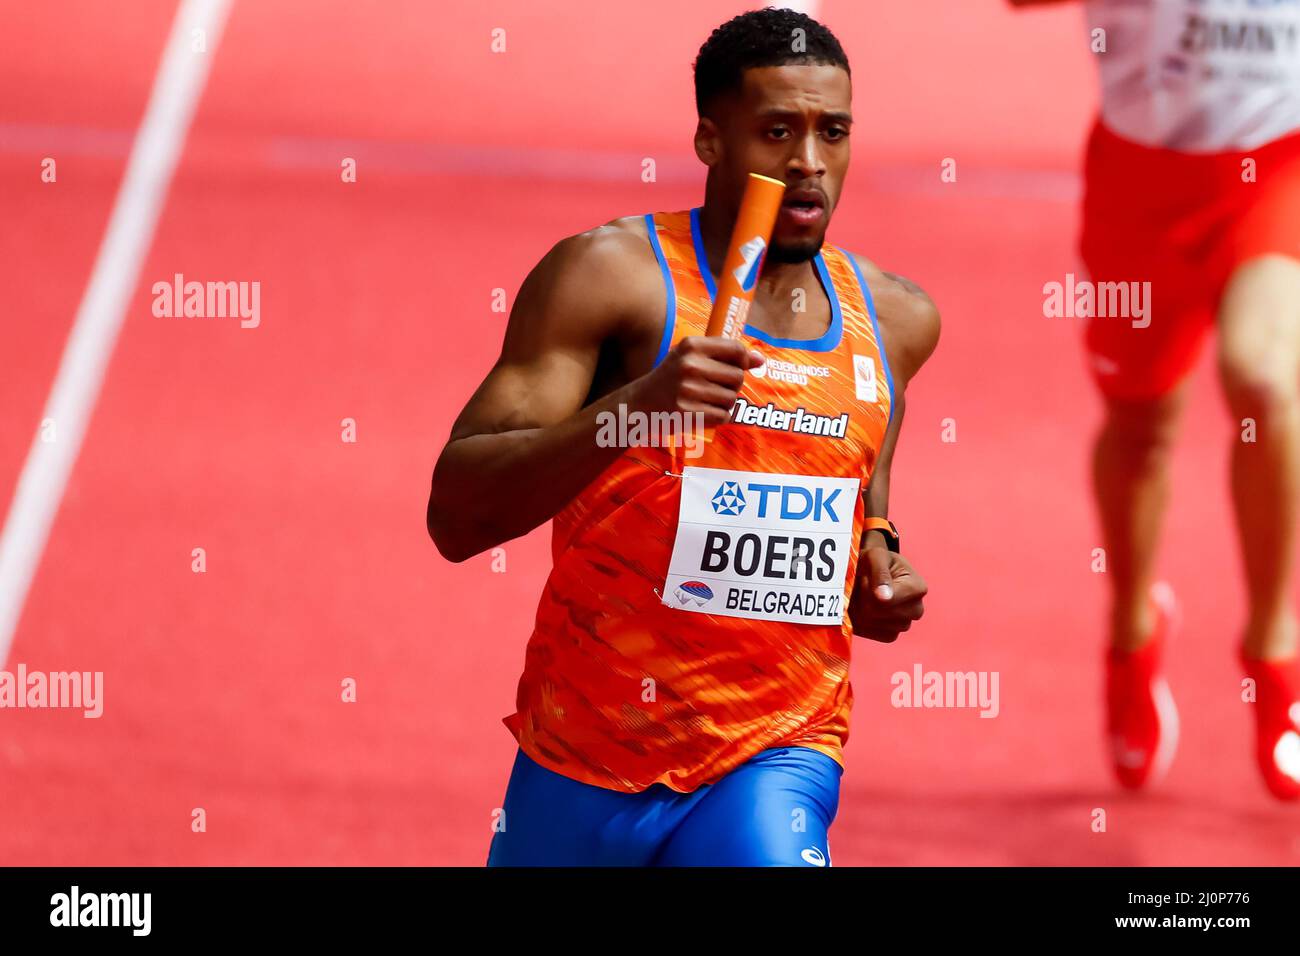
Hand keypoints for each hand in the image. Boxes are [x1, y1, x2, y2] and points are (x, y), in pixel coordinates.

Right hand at [629, 336, 763, 426]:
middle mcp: (690, 365)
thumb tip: (760, 360)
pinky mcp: (688, 412)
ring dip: (724, 403)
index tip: (737, 368)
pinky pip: (722, 416)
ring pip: (731, 399)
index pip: (736, 350)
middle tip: (715, 388)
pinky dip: (718, 417)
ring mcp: (689, 390)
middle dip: (732, 386)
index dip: (744, 361)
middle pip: (738, 377)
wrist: (640, 404)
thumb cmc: (670, 379)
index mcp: (691, 346)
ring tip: (705, 401)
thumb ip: (725, 356)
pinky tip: (702, 413)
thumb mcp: (691, 358)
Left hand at [849, 547, 926, 642]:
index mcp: (918, 588)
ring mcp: (904, 625)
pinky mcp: (890, 635)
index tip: (866, 577)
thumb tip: (884, 598)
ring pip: (872, 623)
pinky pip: (869, 632)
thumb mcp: (876, 556)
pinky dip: (860, 620)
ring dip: (858, 608)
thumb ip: (880, 573)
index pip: (886, 600)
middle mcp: (916, 610)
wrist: (871, 572)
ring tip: (862, 594)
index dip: (868, 589)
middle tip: (862, 584)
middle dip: (862, 598)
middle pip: (878, 613)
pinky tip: (861, 607)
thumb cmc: (875, 561)